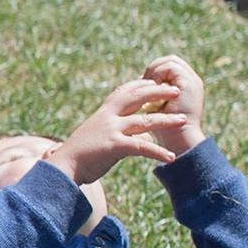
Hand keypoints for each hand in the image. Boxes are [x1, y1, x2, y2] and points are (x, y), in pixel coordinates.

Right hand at [44, 78, 188, 185]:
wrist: (64, 166)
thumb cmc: (81, 154)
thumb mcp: (99, 136)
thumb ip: (120, 132)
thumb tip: (143, 138)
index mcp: (104, 112)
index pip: (125, 91)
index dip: (141, 84)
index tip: (156, 81)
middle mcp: (109, 116)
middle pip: (138, 98)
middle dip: (159, 93)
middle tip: (176, 91)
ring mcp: (112, 130)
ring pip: (145, 121)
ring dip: (166, 120)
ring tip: (183, 120)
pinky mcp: (114, 146)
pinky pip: (142, 147)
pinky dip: (158, 152)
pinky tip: (171, 157)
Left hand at [141, 54, 206, 156]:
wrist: (178, 141)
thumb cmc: (163, 130)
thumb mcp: (155, 107)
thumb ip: (151, 93)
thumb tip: (137, 80)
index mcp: (185, 87)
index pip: (168, 67)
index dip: (153, 71)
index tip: (141, 85)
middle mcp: (191, 81)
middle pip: (170, 60)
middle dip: (153, 69)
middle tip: (142, 83)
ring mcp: (192, 81)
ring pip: (170, 61)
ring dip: (154, 72)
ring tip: (147, 88)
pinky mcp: (189, 83)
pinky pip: (170, 67)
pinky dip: (158, 74)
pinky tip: (152, 89)